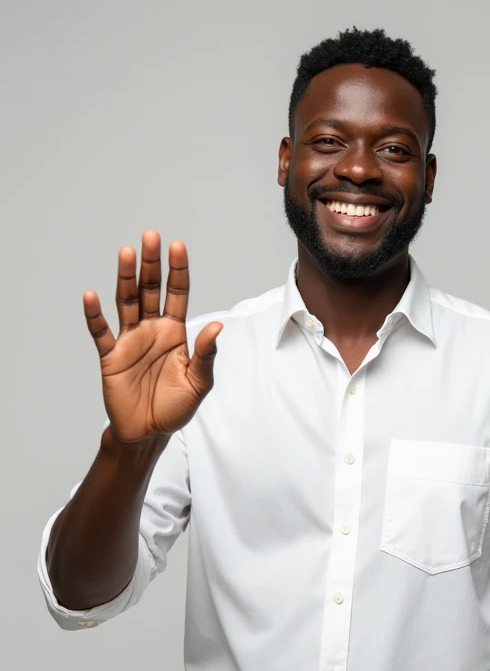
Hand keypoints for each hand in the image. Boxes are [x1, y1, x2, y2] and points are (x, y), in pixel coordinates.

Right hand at [83, 231, 222, 443]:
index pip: (177, 294)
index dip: (177, 271)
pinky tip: (91, 296)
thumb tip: (217, 326)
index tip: (177, 246)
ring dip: (126, 278)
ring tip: (126, 252)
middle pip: (150, 290)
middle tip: (151, 236)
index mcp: (175, 333)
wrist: (149, 433)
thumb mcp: (199, 384)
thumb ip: (205, 355)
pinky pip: (102, 332)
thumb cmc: (175, 408)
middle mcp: (152, 330)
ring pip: (126, 302)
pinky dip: (95, 315)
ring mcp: (130, 341)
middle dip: (151, 264)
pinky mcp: (111, 356)